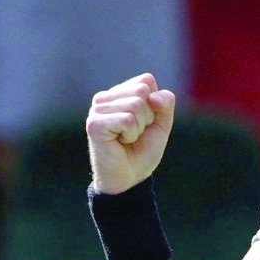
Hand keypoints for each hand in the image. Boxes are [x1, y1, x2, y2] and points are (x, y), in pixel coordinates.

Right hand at [86, 73, 176, 193]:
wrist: (129, 179)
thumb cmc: (141, 151)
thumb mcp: (161, 124)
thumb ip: (165, 103)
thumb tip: (153, 96)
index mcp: (118, 93)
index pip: (146, 80)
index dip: (154, 105)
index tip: (144, 123)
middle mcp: (104, 98)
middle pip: (142, 91)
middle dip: (148, 117)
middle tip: (135, 133)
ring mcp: (97, 109)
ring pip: (136, 105)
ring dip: (139, 128)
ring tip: (126, 139)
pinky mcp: (94, 124)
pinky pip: (127, 120)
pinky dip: (131, 135)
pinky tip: (119, 142)